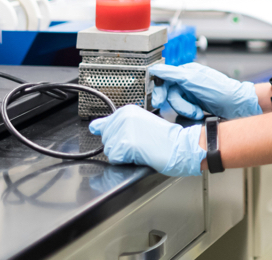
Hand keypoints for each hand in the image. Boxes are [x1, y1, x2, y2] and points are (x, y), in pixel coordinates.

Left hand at [88, 105, 204, 176]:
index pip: (106, 127)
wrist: (179, 145)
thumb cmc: (164, 137)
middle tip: (140, 142)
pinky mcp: (125, 145)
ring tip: (141, 148)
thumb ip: (115, 124)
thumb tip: (93, 126)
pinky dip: (126, 162)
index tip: (132, 136)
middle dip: (120, 146)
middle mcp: (122, 117)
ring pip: (109, 151)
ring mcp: (123, 130)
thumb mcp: (139, 123)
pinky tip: (139, 154)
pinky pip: (115, 160)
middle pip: (106, 140)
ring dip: (123, 155)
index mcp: (126, 110)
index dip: (118, 136)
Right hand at [149, 62, 261, 120]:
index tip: (158, 101)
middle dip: (179, 104)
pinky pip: (184, 110)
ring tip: (198, 112)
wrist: (238, 106)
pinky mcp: (195, 104)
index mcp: (187, 71)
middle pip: (170, 94)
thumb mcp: (195, 80)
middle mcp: (188, 81)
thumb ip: (174, 74)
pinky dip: (190, 113)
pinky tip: (199, 114)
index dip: (159, 90)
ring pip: (176, 104)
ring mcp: (191, 93)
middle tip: (188, 110)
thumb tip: (157, 68)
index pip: (165, 78)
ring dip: (186, 110)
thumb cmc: (221, 90)